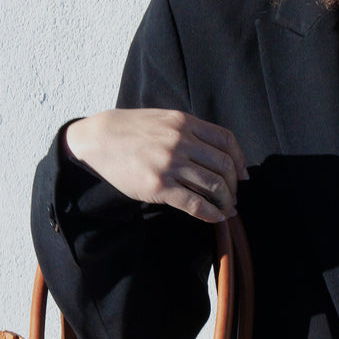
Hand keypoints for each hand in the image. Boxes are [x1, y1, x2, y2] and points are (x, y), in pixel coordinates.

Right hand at [63, 109, 247, 222]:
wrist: (96, 140)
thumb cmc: (127, 131)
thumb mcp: (161, 120)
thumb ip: (186, 131)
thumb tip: (210, 152)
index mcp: (184, 122)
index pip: (226, 140)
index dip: (240, 160)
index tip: (242, 174)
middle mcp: (181, 141)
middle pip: (224, 165)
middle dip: (234, 185)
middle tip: (233, 197)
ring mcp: (170, 164)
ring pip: (214, 185)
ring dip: (225, 201)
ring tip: (226, 209)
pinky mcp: (159, 186)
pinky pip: (194, 203)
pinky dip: (210, 213)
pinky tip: (214, 218)